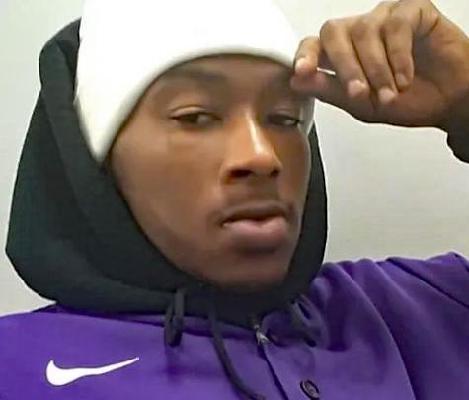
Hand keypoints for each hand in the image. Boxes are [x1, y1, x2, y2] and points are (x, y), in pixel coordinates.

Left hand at [290, 0, 468, 129]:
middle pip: (333, 32)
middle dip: (345, 67)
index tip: (302, 72)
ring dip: (377, 70)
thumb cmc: (407, 101)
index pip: (312, 45)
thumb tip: (298, 81)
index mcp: (341, 54)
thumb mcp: (362, 106)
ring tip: (390, 94)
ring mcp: (384, 18)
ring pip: (365, 31)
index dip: (304, 56)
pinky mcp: (412, 10)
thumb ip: (331, 91)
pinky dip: (399, 57)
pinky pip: (396, 26)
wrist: (448, 101)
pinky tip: (405, 77)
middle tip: (359, 94)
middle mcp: (359, 32)